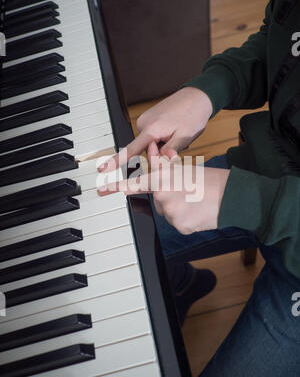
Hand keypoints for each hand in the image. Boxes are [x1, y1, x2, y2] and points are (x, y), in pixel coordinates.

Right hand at [98, 87, 212, 172]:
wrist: (197, 96)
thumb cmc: (193, 114)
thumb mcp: (185, 136)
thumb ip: (171, 151)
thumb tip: (162, 162)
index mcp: (151, 128)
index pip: (131, 150)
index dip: (116, 161)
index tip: (103, 169)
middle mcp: (144, 123)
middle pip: (146, 151)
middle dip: (160, 153)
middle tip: (178, 143)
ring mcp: (145, 120)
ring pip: (150, 145)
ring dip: (162, 145)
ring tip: (177, 135)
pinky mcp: (149, 119)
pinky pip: (152, 137)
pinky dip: (161, 139)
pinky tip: (173, 131)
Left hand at [98, 144, 229, 234]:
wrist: (232, 196)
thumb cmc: (210, 180)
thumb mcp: (185, 168)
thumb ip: (165, 165)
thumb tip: (153, 150)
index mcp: (163, 177)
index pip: (136, 183)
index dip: (117, 187)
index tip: (102, 190)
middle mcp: (162, 194)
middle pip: (157, 199)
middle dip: (168, 196)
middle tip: (187, 193)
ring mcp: (170, 212)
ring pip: (167, 212)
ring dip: (177, 209)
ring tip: (195, 202)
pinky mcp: (179, 226)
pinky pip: (176, 223)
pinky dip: (185, 220)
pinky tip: (197, 213)